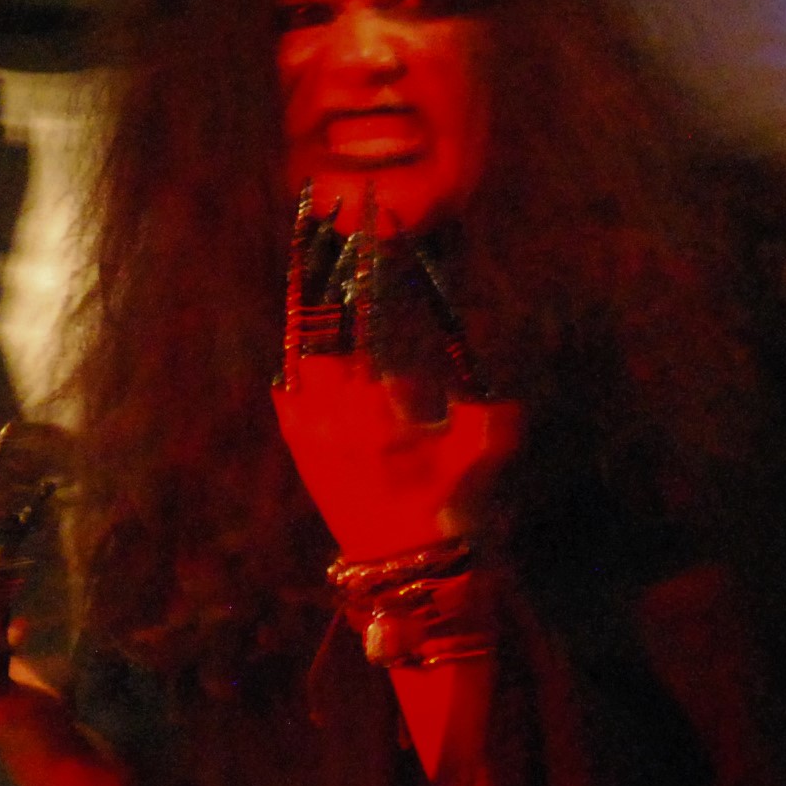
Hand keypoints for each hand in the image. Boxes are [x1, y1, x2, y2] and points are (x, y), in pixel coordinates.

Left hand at [274, 193, 518, 560]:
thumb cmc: (444, 514)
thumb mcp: (477, 461)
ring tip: (312, 250)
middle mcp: (321, 414)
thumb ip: (491, 423)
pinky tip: (307, 331)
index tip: (366, 217)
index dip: (360, 263)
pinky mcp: (299, 445)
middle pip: (313, 319)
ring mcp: (302, 428)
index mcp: (363, 409)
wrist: (401, 572)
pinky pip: (289, 384)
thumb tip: (496, 399)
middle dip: (323, 266)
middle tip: (326, 213)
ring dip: (308, 302)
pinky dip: (300, 353)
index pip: (357, 317)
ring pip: (296, 346)